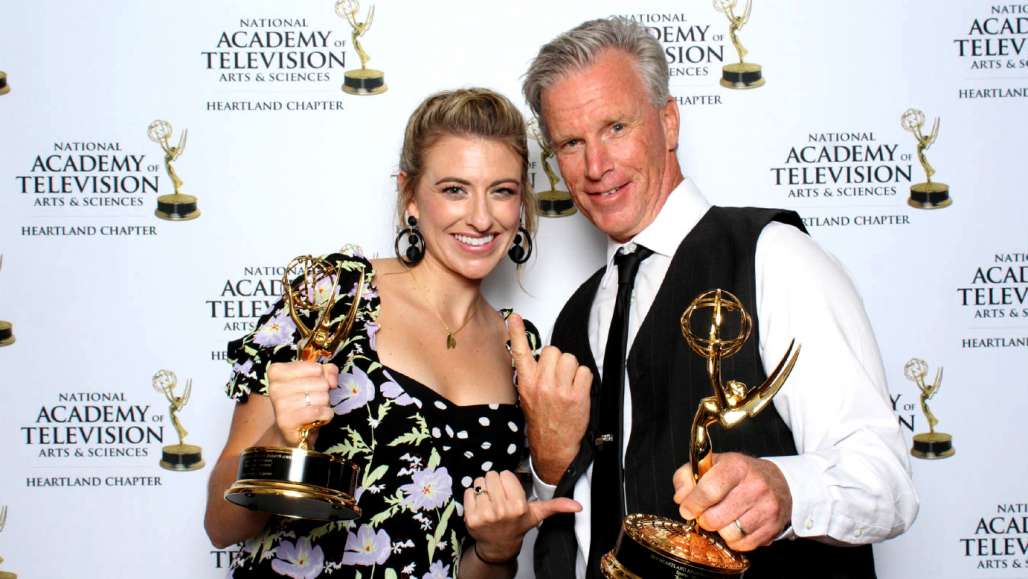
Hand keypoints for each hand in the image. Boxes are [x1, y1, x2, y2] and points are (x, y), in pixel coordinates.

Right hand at [266, 361, 336, 446]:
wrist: (293, 428)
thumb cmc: (304, 399)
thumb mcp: (316, 378)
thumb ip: (328, 371)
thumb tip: (332, 381)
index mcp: (277, 371)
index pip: (316, 368)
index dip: (322, 377)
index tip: (316, 384)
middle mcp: (275, 386)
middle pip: (320, 382)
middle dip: (324, 392)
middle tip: (314, 399)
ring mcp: (279, 404)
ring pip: (321, 397)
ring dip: (325, 404)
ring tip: (315, 408)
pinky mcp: (286, 421)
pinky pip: (317, 412)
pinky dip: (326, 414)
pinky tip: (319, 417)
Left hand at [464, 470, 581, 561]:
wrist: (499, 545)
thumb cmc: (517, 524)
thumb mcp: (537, 513)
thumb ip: (556, 506)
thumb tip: (578, 506)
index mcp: (519, 505)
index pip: (505, 474)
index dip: (507, 482)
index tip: (509, 493)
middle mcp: (502, 510)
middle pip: (491, 475)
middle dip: (494, 484)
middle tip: (499, 497)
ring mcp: (485, 515)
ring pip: (479, 482)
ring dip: (482, 489)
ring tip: (490, 502)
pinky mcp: (471, 518)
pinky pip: (467, 492)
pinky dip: (472, 497)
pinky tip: (480, 507)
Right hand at [508, 314, 591, 483]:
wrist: (553, 446)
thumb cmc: (541, 421)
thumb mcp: (526, 397)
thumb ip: (531, 376)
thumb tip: (538, 358)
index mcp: (527, 382)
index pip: (520, 352)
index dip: (516, 333)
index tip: (514, 318)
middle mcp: (542, 383)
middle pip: (554, 351)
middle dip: (558, 360)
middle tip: (558, 376)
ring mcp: (560, 389)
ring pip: (570, 359)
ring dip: (572, 369)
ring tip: (568, 384)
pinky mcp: (577, 395)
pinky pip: (585, 371)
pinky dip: (584, 379)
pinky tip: (578, 390)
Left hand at [672, 452, 791, 550]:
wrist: (776, 481)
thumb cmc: (737, 474)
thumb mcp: (709, 465)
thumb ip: (686, 477)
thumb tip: (681, 498)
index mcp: (737, 466)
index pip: (709, 490)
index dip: (692, 503)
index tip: (687, 508)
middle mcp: (756, 486)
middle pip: (715, 518)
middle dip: (704, 519)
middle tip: (705, 514)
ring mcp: (767, 508)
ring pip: (729, 534)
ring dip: (720, 531)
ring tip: (722, 520)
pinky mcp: (773, 527)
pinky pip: (743, 545)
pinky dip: (734, 541)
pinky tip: (735, 527)